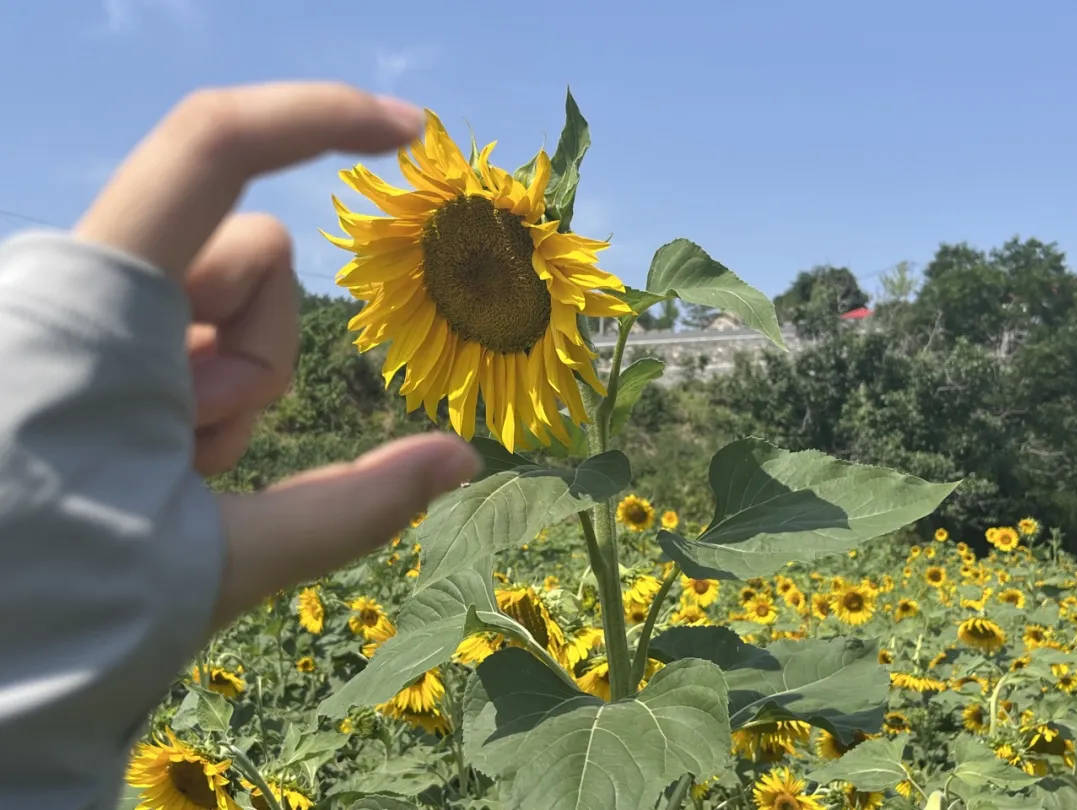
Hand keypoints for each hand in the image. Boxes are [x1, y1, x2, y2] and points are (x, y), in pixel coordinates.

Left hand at [74, 83, 480, 627]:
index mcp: (104, 310)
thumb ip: (352, 508)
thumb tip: (462, 461)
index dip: (320, 116)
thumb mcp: (218, 559)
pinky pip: (183, 325)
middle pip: (249, 258)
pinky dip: (193, 393)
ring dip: (221, 387)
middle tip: (198, 457)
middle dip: (257, 359)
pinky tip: (149, 458)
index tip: (410, 133)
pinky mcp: (80, 330)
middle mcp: (81, 284)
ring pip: (223, 298)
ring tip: (168, 471)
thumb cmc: (62, 605)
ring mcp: (79, 307)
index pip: (214, 148)